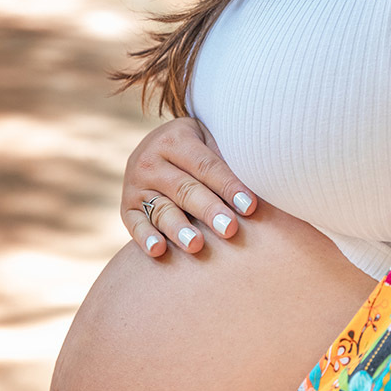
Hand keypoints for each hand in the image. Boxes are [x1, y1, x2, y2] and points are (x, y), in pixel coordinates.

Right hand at [121, 117, 257, 257]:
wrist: (158, 147)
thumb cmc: (199, 150)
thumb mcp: (210, 142)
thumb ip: (227, 161)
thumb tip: (264, 184)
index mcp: (174, 139)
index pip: (206, 166)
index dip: (229, 186)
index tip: (250, 206)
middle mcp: (150, 160)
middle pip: (185, 189)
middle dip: (209, 210)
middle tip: (229, 229)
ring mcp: (135, 185)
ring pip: (161, 209)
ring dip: (179, 228)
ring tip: (196, 245)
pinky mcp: (126, 208)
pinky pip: (135, 225)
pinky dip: (145, 238)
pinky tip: (158, 251)